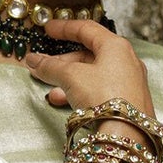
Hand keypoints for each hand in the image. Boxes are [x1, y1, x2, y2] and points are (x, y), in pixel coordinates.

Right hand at [24, 14, 155, 128]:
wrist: (128, 135)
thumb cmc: (105, 98)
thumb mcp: (71, 77)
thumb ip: (51, 66)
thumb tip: (33, 60)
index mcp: (116, 46)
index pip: (87, 29)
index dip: (64, 28)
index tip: (49, 29)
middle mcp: (126, 62)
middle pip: (89, 55)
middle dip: (63, 62)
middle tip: (44, 66)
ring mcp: (129, 83)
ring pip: (93, 76)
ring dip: (69, 81)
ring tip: (51, 89)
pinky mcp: (128, 103)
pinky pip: (100, 91)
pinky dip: (81, 93)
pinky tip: (65, 102)